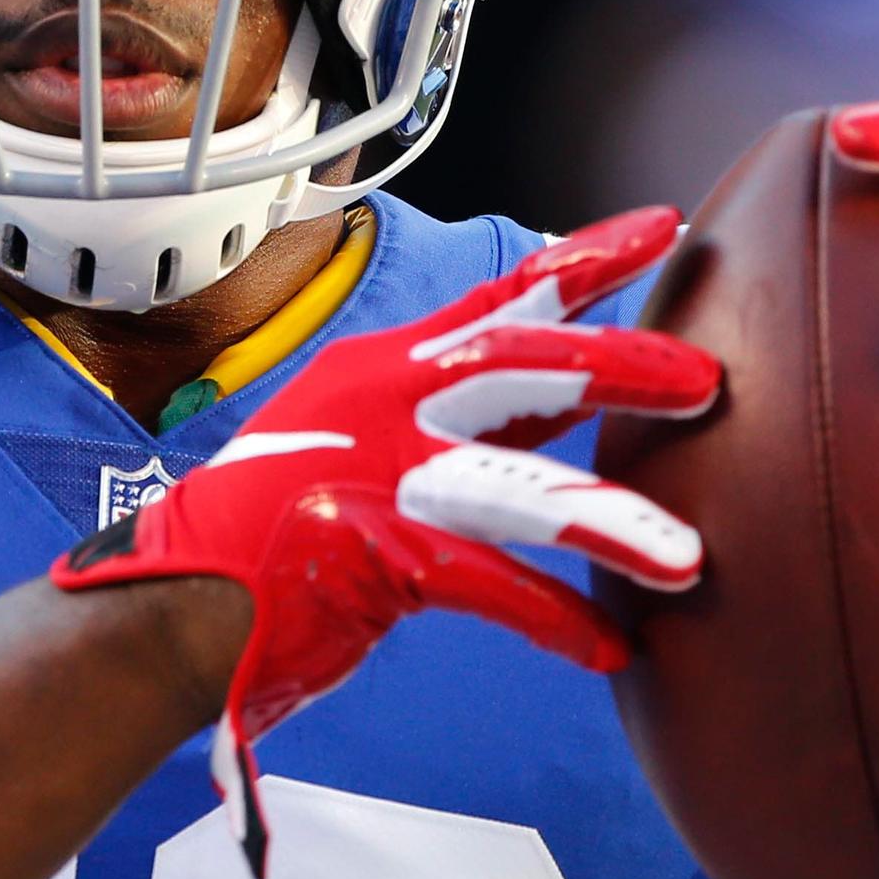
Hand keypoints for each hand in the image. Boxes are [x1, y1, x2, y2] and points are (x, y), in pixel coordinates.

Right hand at [52, 209, 718, 873]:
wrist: (172, 596)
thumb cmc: (264, 528)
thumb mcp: (347, 435)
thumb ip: (433, 412)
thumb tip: (540, 402)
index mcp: (384, 370)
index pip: (503, 300)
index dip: (586, 261)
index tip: (663, 230)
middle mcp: (385, 406)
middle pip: (522, 362)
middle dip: (620, 365)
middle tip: (706, 380)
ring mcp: (380, 480)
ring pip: (519, 484)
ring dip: (610, 520)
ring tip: (686, 557)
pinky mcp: (376, 559)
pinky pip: (491, 590)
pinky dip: (555, 622)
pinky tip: (613, 648)